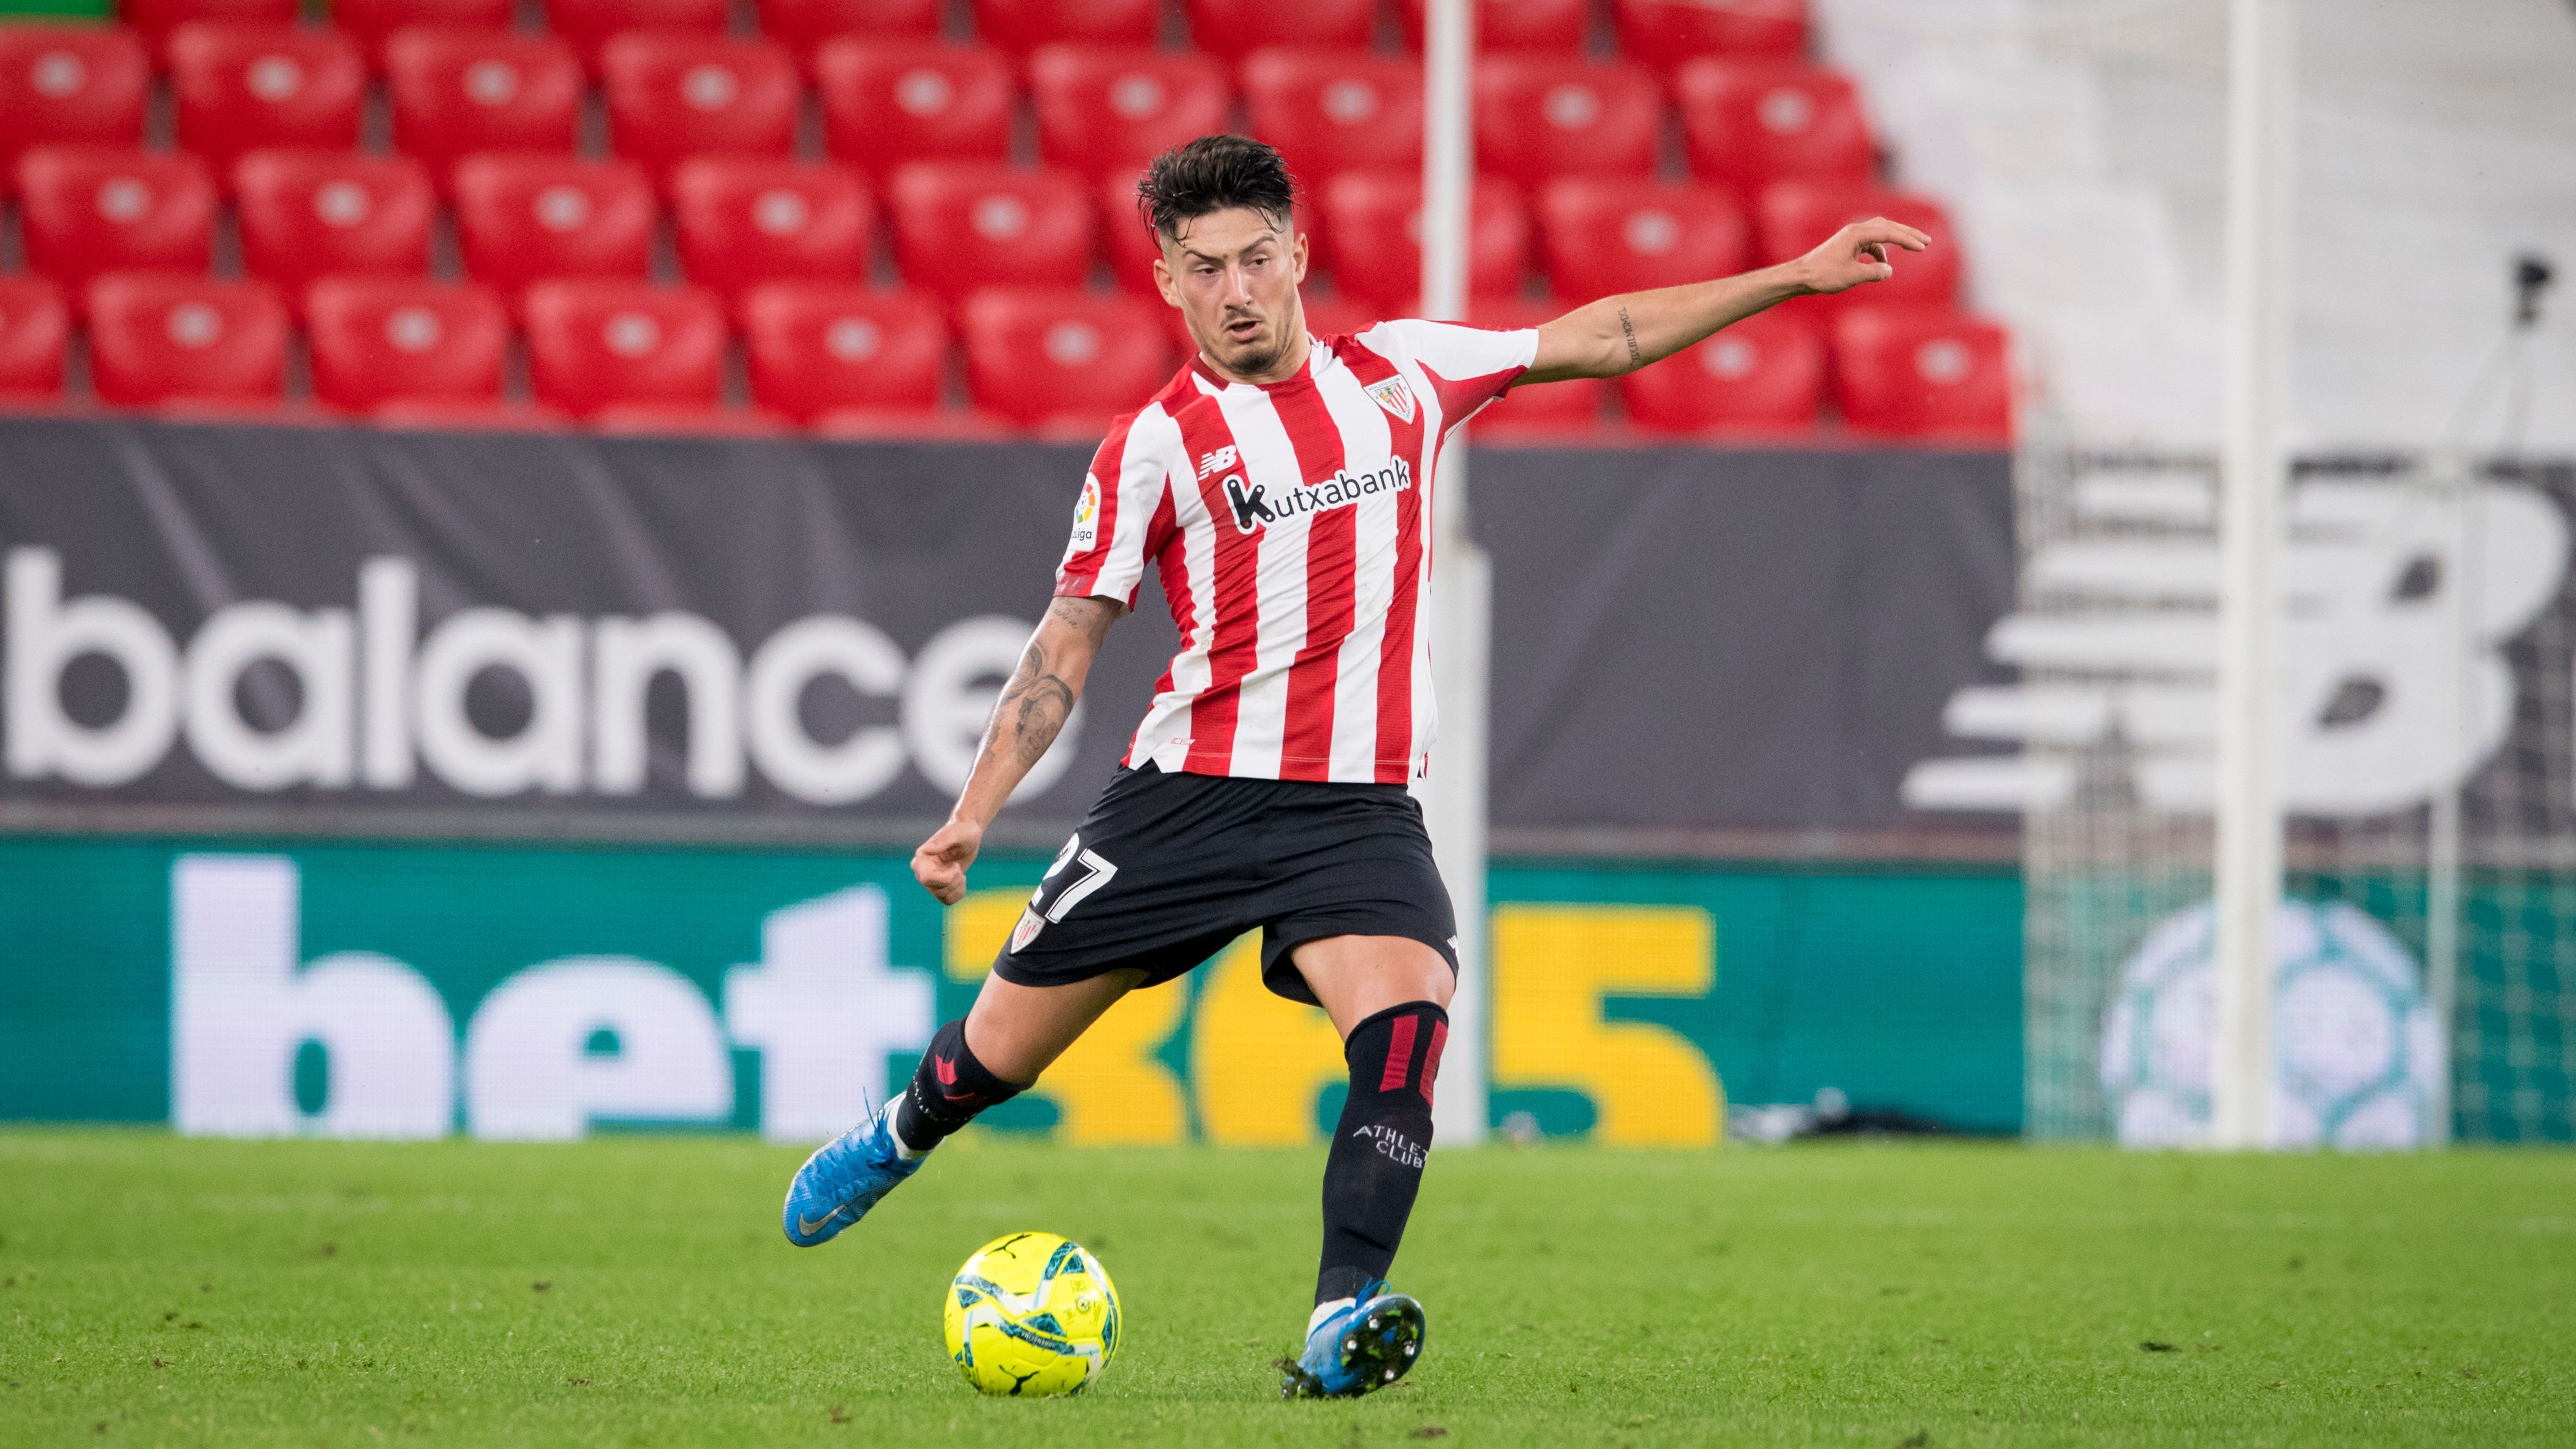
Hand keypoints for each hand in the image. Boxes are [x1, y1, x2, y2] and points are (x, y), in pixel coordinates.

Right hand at [912, 817, 983, 904]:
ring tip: (959, 870)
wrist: (969, 835)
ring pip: (943, 897)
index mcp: (922, 857)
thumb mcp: (956, 834)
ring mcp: (930, 880)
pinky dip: (959, 893)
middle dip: (954, 881)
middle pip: (936, 890)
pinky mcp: (939, 887)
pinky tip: (961, 879)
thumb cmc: (962, 831)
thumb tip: (927, 849)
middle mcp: (922, 871)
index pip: (927, 879)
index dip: (946, 878)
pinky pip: (948, 900)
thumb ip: (942, 841)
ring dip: (957, 886)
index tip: (956, 865)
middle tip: (958, 867)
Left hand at [1793, 218, 1931, 295]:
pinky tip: (1881, 264)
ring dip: (1895, 241)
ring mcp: (1850, 237)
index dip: (1908, 240)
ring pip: (1880, 233)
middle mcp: (1855, 231)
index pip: (1890, 232)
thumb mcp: (1853, 276)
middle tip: (1926, 241)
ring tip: (1910, 250)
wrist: (1800, 276)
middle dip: (1908, 234)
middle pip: (1888, 226)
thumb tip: (1888, 270)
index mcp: (1857, 234)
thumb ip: (1874, 272)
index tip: (1923, 247)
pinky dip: (1880, 251)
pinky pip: (1870, 243)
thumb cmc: (1823, 275)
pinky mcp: (1847, 245)